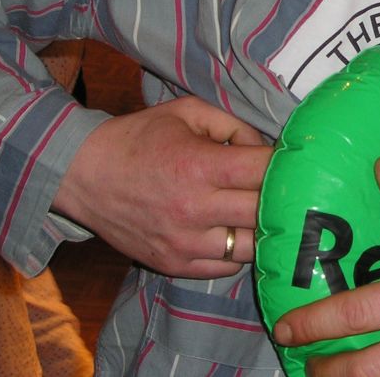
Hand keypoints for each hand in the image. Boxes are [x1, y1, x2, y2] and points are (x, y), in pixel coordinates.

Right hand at [52, 96, 271, 277]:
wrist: (83, 174)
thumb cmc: (139, 138)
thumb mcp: (187, 113)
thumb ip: (234, 126)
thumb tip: (266, 148)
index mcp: (200, 166)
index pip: (265, 171)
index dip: (287, 165)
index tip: (295, 162)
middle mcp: (195, 209)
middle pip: (265, 212)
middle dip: (280, 198)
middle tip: (288, 189)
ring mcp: (184, 242)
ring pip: (251, 247)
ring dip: (262, 230)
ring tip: (262, 214)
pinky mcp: (173, 265)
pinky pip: (226, 267)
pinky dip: (237, 251)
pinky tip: (235, 231)